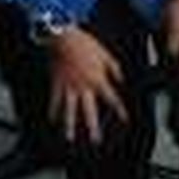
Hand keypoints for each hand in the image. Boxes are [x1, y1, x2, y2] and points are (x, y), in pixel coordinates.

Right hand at [48, 26, 127, 143]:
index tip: (125, 120)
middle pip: (89, 111)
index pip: (112, 99)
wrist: (64, 38)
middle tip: (96, 140)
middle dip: (93, 127)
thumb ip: (116, 70)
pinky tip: (52, 121)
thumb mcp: (107, 56)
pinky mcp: (57, 84)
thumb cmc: (86, 45)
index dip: (120, 110)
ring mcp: (68, 87)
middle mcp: (83, 87)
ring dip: (69, 126)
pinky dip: (53, 111)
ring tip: (69, 138)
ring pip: (68, 110)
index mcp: (98, 80)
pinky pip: (54, 101)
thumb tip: (122, 80)